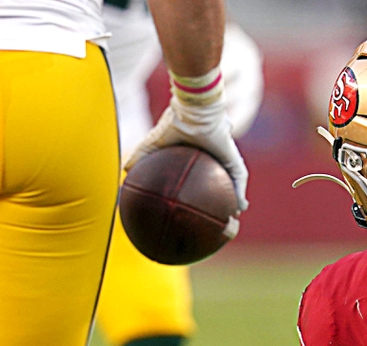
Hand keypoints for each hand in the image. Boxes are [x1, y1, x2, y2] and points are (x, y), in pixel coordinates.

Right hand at [125, 74, 249, 211]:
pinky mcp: (234, 156)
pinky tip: (241, 206)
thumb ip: (141, 155)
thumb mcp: (154, 142)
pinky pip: (239, 177)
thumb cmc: (176, 122)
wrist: (194, 110)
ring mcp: (225, 155)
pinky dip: (241, 192)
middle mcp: (213, 153)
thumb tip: (125, 170)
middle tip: (219, 214)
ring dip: (234, 197)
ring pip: (232, 181)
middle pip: (219, 180)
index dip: (199, 188)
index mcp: (197, 151)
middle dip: (220, 196)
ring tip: (234, 214)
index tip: (197, 204)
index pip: (201, 173)